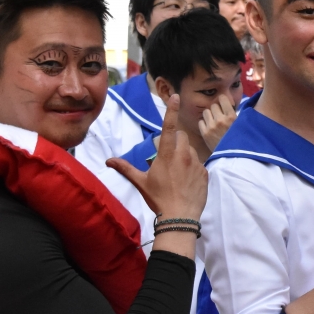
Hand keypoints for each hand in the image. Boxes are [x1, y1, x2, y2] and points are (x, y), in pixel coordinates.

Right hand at [108, 95, 208, 258]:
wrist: (180, 217)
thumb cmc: (158, 199)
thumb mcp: (140, 182)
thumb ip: (125, 168)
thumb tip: (108, 161)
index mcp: (167, 155)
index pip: (169, 127)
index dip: (170, 110)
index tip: (174, 96)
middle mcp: (183, 155)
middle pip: (182, 137)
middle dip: (175, 141)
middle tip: (167, 157)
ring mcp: (196, 164)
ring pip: (191, 150)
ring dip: (184, 154)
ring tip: (177, 173)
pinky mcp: (205, 173)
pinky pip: (199, 164)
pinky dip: (193, 168)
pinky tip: (186, 181)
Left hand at [199, 93, 237, 151]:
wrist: (233, 157)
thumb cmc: (240, 140)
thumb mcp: (242, 125)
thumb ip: (236, 114)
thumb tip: (231, 104)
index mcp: (232, 116)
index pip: (222, 98)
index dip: (222, 100)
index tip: (223, 104)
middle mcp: (221, 120)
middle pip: (213, 105)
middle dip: (216, 109)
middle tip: (220, 115)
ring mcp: (212, 127)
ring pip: (206, 112)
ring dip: (210, 115)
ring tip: (214, 121)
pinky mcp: (205, 134)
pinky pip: (200, 122)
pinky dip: (204, 124)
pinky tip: (210, 128)